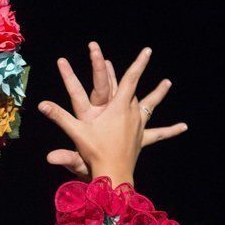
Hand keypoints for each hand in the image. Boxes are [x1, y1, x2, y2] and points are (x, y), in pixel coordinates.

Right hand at [39, 42, 187, 181]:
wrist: (113, 174)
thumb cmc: (95, 153)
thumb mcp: (77, 133)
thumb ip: (59, 117)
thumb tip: (41, 105)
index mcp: (118, 108)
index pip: (130, 80)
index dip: (138, 64)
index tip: (147, 50)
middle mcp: (132, 114)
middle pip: (138, 88)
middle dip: (139, 70)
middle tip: (146, 53)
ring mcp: (139, 126)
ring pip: (150, 105)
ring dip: (158, 93)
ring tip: (167, 82)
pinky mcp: (141, 139)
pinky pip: (158, 133)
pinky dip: (170, 130)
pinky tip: (183, 127)